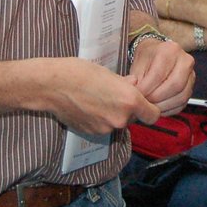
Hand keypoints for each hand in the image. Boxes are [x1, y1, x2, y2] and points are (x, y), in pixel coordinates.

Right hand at [28, 56, 160, 136]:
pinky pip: (104, 127)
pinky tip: (88, 107)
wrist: (52, 86)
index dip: (150, 109)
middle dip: (129, 110)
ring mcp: (106, 128)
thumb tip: (134, 84)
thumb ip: (126, 84)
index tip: (143, 102)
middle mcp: (121, 118)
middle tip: (114, 95)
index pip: (153, 115)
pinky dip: (100, 119)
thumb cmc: (81, 72)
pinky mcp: (92, 133)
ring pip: (118, 123)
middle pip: (134, 119)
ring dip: (114, 115)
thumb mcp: (109, 73)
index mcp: (130, 101)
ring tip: (98, 99)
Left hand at [128, 37, 194, 115]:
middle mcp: (184, 60)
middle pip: (175, 85)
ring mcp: (191, 74)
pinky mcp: (191, 86)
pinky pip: (183, 102)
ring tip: (150, 107)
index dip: (147, 88)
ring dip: (164, 105)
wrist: (158, 53)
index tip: (137, 95)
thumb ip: (137, 80)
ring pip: (182, 96)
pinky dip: (170, 109)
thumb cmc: (148, 57)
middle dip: (157, 98)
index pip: (159, 74)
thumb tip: (137, 96)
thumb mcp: (138, 63)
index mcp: (169, 50)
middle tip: (144, 102)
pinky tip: (159, 108)